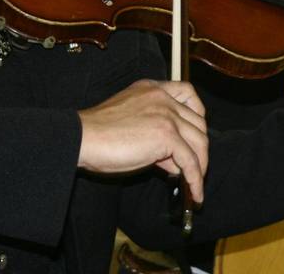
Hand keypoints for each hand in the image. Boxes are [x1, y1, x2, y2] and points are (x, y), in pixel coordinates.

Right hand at [77, 79, 207, 202]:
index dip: (197, 112)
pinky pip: (191, 161)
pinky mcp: (166, 135)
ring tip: (193, 185)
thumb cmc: (97, 134)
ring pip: (199, 142)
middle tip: (188, 167)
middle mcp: (162, 97)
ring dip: (200, 166)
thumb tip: (173, 160)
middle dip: (197, 146)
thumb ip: (154, 133)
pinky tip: (194, 193)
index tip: (196, 131)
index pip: (187, 91)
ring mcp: (166, 114)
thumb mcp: (130, 123)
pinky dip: (195, 180)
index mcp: (151, 89)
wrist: (83, 138)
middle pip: (198, 121)